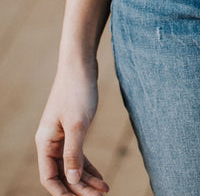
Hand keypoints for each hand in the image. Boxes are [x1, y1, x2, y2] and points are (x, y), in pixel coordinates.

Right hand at [35, 64, 108, 194]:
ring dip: (87, 179)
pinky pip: (78, 155)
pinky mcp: (72, 129)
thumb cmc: (77, 91)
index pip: (49, 177)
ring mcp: (61, 136)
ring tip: (105, 189)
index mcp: (45, 142)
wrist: (81, 65)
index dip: (62, 192)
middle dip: (80, 188)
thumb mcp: (78, 124)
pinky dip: (89, 166)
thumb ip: (73, 153)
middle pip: (62, 174)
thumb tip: (71, 181)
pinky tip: (100, 176)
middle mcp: (50, 142)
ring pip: (72, 166)